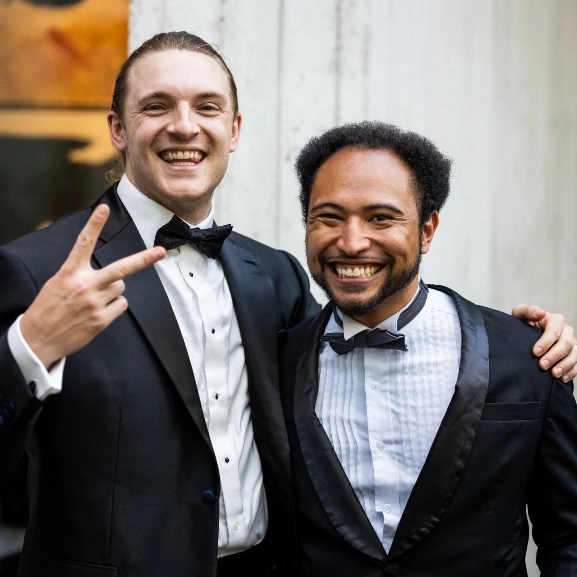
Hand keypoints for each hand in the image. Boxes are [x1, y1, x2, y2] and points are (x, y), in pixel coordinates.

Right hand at [20, 205, 165, 368]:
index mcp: (70, 272)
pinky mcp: (101, 319)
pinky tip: (97, 313)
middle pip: (121, 268)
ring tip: (92, 301)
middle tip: (161, 251)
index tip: (103, 208)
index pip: (83, 243)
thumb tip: (106, 275)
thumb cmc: (49, 308)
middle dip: (144, 259)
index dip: (94, 225)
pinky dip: (113, 308)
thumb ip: (80, 273)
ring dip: (112, 292)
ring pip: (120, 288)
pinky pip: (120, 305)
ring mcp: (95, 303)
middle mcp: (85, 285)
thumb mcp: (57, 283)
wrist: (38, 339)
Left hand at [511, 304, 576, 382]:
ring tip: (554, 374)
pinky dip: (572, 372)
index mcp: (555, 320)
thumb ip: (528, 311)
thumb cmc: (523, 323)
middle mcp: (566, 331)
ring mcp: (571, 343)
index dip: (546, 342)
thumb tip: (540, 313)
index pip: (554, 330)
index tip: (535, 352)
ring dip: (565, 365)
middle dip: (554, 355)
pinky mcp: (573, 355)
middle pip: (566, 343)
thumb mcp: (520, 314)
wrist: (524, 335)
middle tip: (542, 365)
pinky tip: (562, 378)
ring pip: (575, 354)